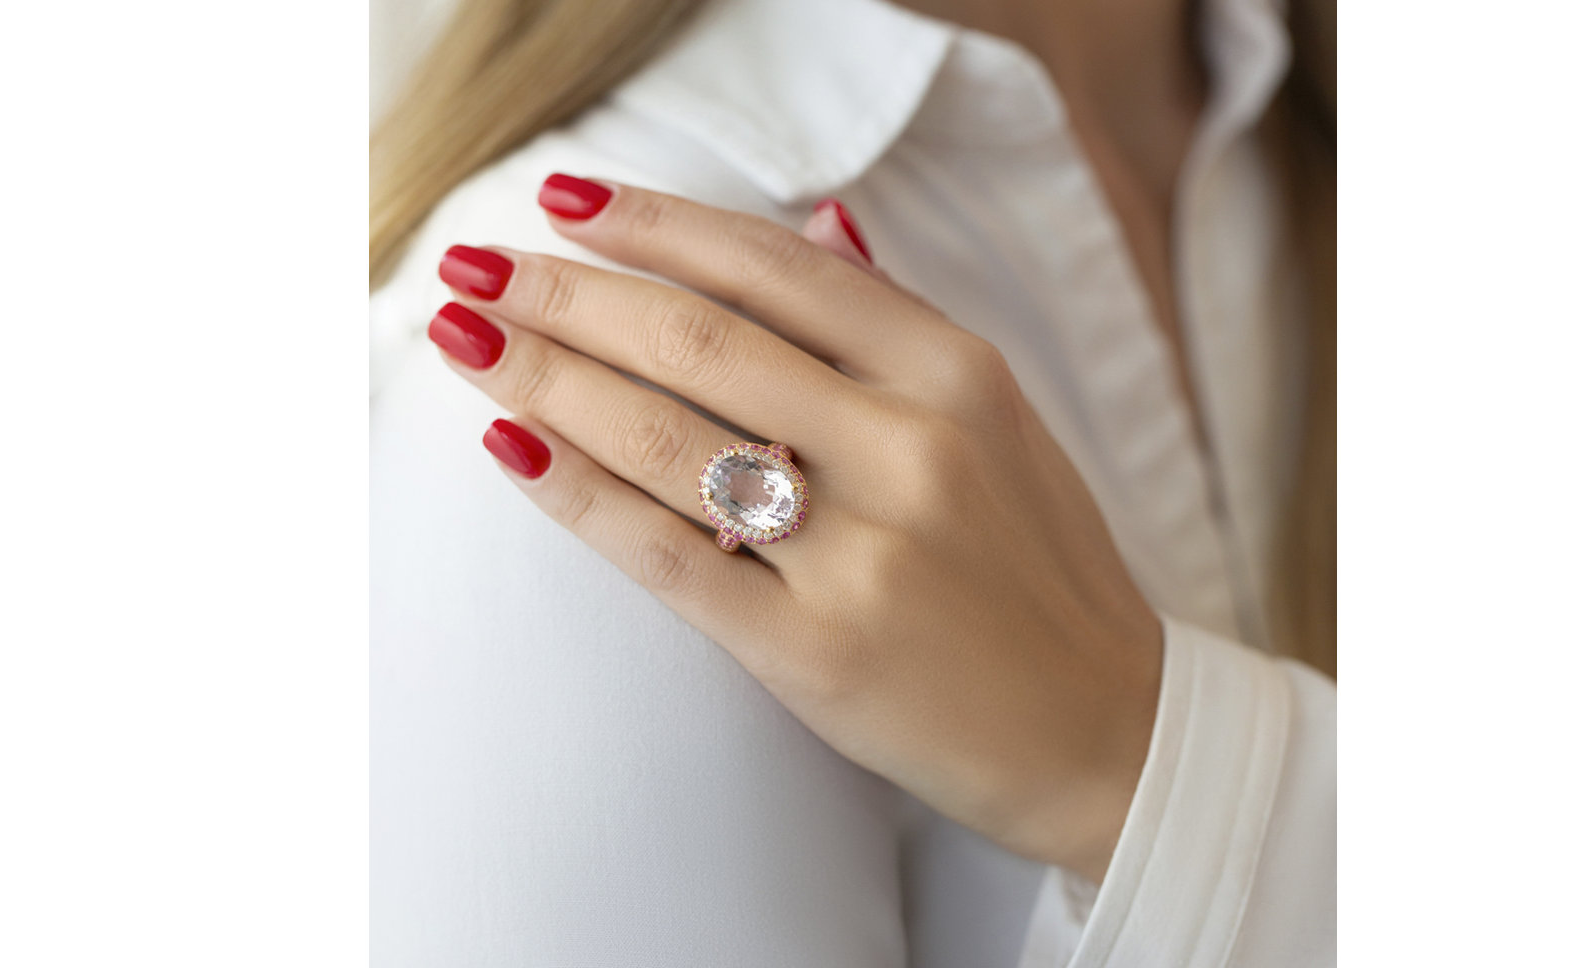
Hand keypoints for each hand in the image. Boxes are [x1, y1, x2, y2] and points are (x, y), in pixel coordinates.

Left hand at [428, 175, 1163, 881]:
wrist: (1104, 732)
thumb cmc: (1038, 570)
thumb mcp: (1003, 422)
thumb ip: (901, 328)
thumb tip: (817, 221)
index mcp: (956, 374)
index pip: (773, 266)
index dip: (654, 223)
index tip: (566, 203)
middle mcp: (910, 447)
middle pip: (697, 339)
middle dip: (565, 292)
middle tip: (473, 264)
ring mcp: (861, 552)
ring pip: (665, 437)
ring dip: (545, 375)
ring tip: (464, 336)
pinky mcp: (814, 651)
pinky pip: (664, 556)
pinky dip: (576, 493)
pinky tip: (511, 445)